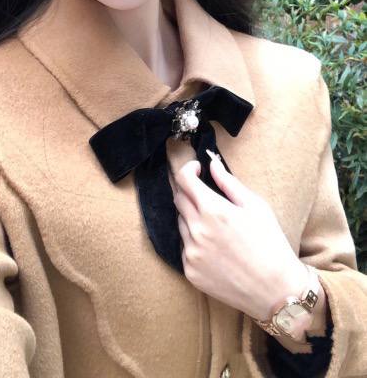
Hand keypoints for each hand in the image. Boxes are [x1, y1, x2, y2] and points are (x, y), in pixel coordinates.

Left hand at [172, 150, 307, 320]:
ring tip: (217, 227)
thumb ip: (228, 183)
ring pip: (181, 223)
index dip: (188, 169)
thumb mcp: (255, 206)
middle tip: (206, 196)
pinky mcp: (190, 272)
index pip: (184, 180)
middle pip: (178, 200)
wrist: (276, 291)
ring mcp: (191, 253)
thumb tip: (211, 163)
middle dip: (189, 192)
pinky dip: (194, 242)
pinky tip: (215, 248)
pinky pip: (184, 247)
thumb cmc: (270, 243)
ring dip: (192, 218)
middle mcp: (197, 231)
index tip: (197, 169)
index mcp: (213, 211)